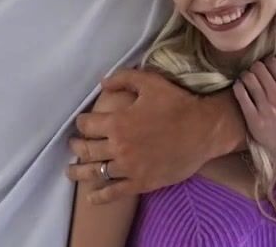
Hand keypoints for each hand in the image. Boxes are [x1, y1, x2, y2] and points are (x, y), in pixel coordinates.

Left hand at [65, 69, 220, 203]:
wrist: (204, 130)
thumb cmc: (177, 104)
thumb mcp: (150, 82)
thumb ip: (123, 79)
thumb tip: (102, 83)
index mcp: (118, 122)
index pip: (86, 125)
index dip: (81, 123)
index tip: (82, 123)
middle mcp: (118, 146)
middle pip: (86, 149)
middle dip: (77, 146)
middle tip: (74, 144)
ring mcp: (129, 167)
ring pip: (95, 172)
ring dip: (79, 171)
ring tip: (71, 171)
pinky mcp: (141, 182)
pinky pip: (114, 193)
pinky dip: (100, 196)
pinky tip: (91, 197)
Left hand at [233, 57, 275, 179]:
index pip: (273, 64)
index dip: (268, 62)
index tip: (267, 66)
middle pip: (258, 68)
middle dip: (256, 68)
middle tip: (255, 73)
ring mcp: (265, 107)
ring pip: (248, 78)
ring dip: (246, 76)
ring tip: (247, 80)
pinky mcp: (253, 119)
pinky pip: (240, 95)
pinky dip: (238, 87)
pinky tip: (240, 88)